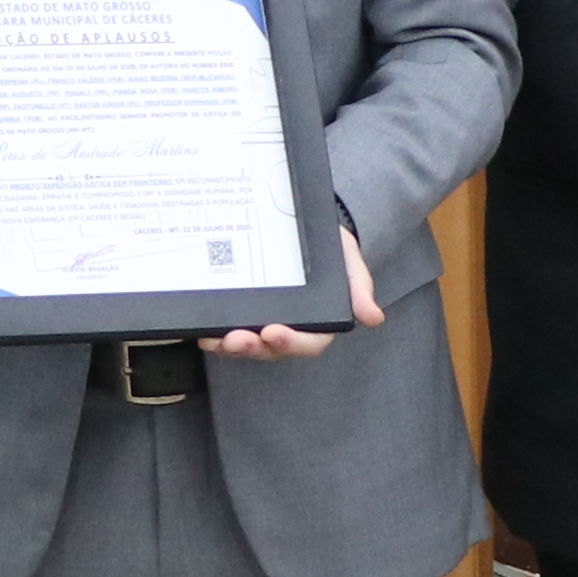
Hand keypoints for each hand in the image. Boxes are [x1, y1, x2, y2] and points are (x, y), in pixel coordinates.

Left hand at [205, 224, 384, 362]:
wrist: (307, 227)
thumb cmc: (332, 249)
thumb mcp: (349, 261)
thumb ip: (360, 287)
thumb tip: (374, 317)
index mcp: (319, 323)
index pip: (308, 342)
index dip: (290, 342)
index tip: (272, 332)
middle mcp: (291, 329)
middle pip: (272, 349)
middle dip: (252, 347)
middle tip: (235, 339)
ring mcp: (265, 323)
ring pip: (248, 345)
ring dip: (230, 346)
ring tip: (214, 338)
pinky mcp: (246, 313)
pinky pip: (230, 330)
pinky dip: (216, 334)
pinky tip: (203, 330)